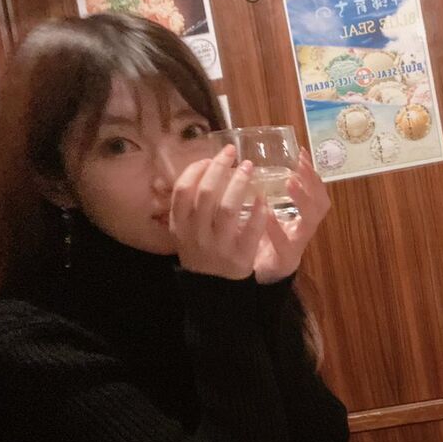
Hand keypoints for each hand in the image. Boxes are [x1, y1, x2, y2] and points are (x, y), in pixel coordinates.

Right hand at [170, 145, 266, 279]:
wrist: (213, 288)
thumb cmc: (201, 249)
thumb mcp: (186, 229)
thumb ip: (190, 203)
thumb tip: (204, 165)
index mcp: (180, 225)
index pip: (182, 190)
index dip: (196, 170)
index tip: (210, 157)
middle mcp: (197, 234)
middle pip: (206, 193)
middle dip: (220, 168)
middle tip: (233, 153)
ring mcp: (218, 246)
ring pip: (228, 208)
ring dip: (239, 183)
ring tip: (249, 167)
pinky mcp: (240, 256)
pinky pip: (251, 229)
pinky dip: (257, 211)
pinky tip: (263, 196)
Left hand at [252, 149, 330, 284]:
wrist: (259, 277)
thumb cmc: (263, 241)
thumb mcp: (266, 214)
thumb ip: (266, 195)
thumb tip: (251, 163)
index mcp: (302, 216)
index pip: (316, 191)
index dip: (312, 173)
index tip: (301, 153)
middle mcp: (304, 228)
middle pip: (320, 204)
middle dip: (312, 182)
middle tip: (299, 164)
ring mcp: (297, 244)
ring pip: (309, 221)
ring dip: (302, 199)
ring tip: (290, 182)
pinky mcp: (285, 260)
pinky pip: (285, 244)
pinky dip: (276, 228)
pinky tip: (267, 213)